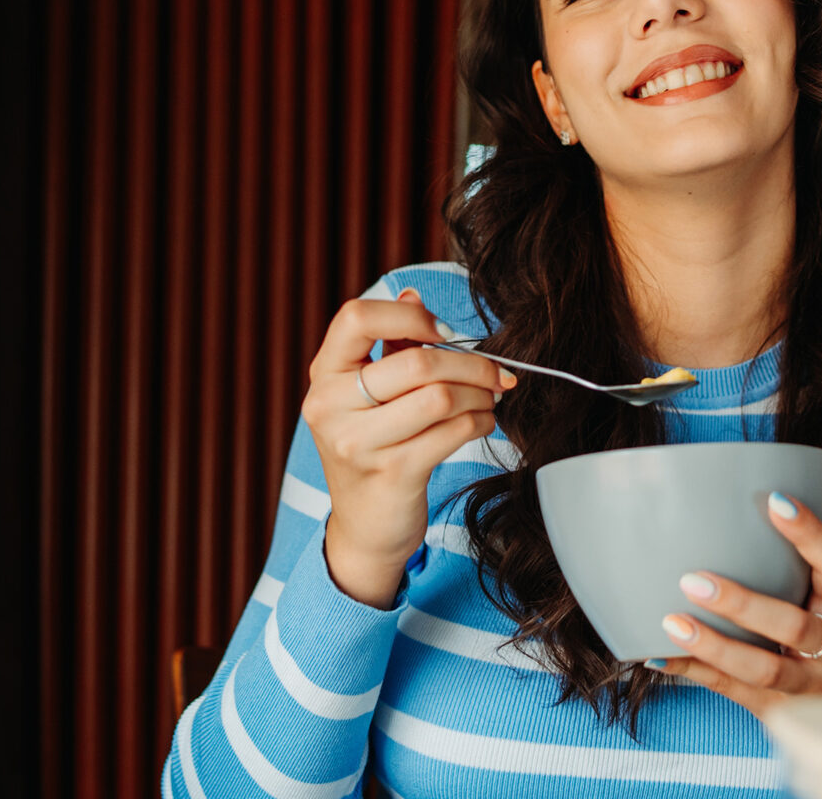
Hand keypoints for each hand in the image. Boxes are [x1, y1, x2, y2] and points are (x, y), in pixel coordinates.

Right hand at [302, 286, 516, 607]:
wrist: (364, 527)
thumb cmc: (373, 448)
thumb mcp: (367, 396)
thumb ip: (388, 346)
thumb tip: (413, 294)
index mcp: (324, 375)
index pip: (356, 317)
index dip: (408, 315)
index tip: (442, 332)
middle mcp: (331, 406)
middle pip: (416, 361)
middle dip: (471, 364)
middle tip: (496, 373)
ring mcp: (359, 444)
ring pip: (441, 396)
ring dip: (480, 394)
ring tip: (490, 398)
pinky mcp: (393, 474)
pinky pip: (453, 431)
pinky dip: (480, 421)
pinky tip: (482, 422)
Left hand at [648, 490, 821, 716]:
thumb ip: (796, 566)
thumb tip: (726, 507)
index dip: (810, 532)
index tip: (776, 499)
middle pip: (793, 627)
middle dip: (742, 605)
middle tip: (693, 580)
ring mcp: (808, 684)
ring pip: (763, 669)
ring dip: (714, 646)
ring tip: (672, 622)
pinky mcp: (778, 710)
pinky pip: (732, 692)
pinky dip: (692, 672)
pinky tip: (658, 655)